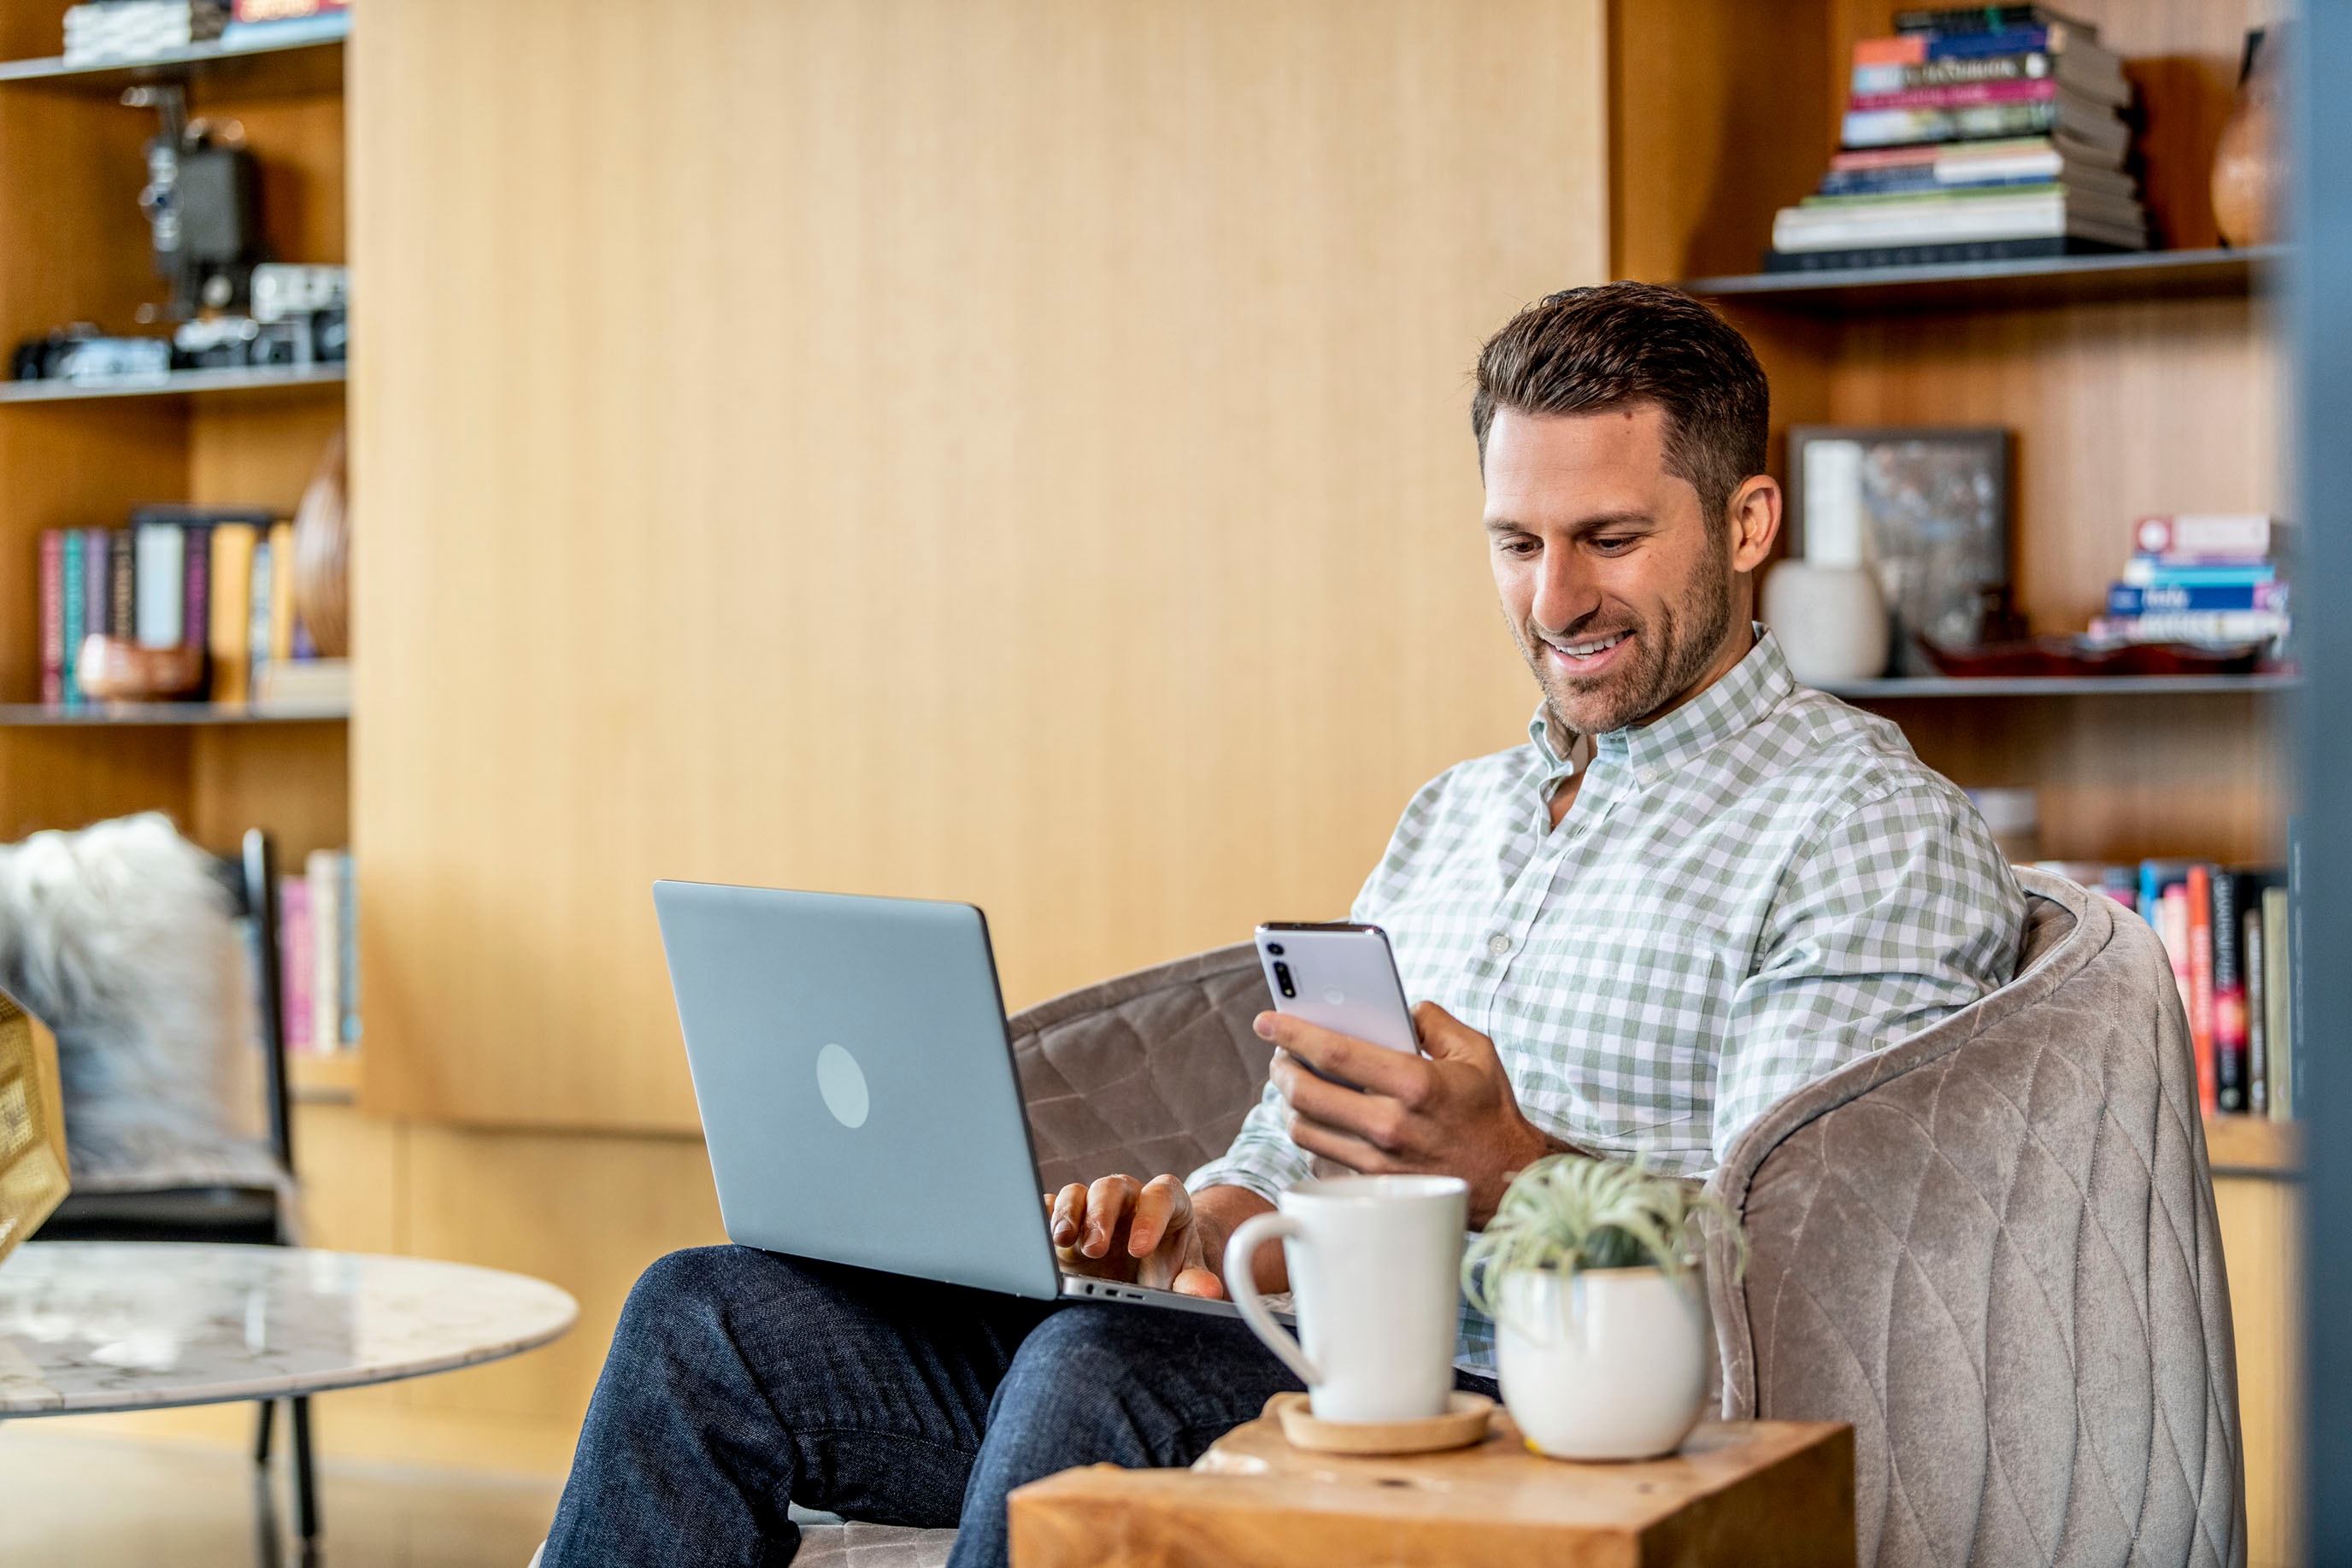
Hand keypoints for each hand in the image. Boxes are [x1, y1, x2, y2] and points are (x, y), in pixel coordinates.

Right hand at [1046, 1173, 1225, 1298]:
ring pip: (1077, 1193)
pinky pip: (1049, 1208)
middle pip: (1112, 1188)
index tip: (1141, 1249)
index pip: (1161, 1195)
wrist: (1143, 1276)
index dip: (1151, 1217)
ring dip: (1068, 1215)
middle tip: (1096, 1248)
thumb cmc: (1166, 1270)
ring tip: (1064, 1241)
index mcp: (1165, 1203)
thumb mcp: (1182, 1277)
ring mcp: (1092, 1208)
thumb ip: (1193, 1282)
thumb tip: (1208, 1291)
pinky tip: (1037, 1238)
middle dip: (1102, 1215)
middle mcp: (1127, 1199)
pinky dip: (1042, 1218)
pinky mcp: (1065, 1222)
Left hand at [1260, 1001, 1565, 1226]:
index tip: (1267, 1020)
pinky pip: (1319, 1158)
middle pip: (1305, 1093)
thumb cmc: (1490, 1113)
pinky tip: (1320, 1119)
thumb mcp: (1475, 1053)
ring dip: (1289, 1102)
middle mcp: (1391, 1125)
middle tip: (1279, 1055)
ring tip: (1295, 1083)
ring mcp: (1378, 1162)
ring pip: (1303, 1129)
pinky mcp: (1372, 1187)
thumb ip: (1434, 1020)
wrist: (1508, 1181)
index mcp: (1415, 1084)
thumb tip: (1398, 1006)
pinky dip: (1312, 1136)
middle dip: (1281, 1068)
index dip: (1293, 1032)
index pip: (1335, 1052)